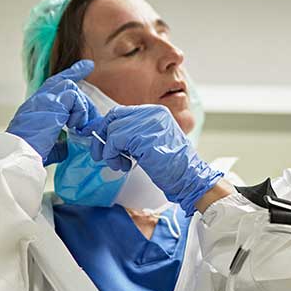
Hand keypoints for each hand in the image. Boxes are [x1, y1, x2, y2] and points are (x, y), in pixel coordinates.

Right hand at [6, 60, 98, 165]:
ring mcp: (45, 98)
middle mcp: (39, 99)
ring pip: (72, 89)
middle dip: (84, 99)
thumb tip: (66, 144)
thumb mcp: (48, 145)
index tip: (87, 66)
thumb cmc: (32, 152)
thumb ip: (58, 141)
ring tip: (78, 127)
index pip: (55, 84)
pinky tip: (74, 126)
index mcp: (37, 107)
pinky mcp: (52, 102)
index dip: (72, 74)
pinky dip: (80, 112)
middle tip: (92, 116)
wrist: (22, 153)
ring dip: (81, 110)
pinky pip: (75, 97)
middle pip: (66, 82)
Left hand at [80, 104, 222, 215]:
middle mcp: (152, 113)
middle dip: (102, 136)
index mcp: (156, 112)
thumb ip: (135, 134)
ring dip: (109, 151)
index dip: (108, 127)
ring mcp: (148, 123)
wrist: (188, 178)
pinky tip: (123, 166)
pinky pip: (114, 141)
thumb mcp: (153, 142)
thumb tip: (110, 136)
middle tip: (102, 154)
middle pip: (114, 116)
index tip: (103, 143)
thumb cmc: (172, 166)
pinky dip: (112, 155)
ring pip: (112, 130)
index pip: (121, 112)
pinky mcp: (142, 137)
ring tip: (119, 164)